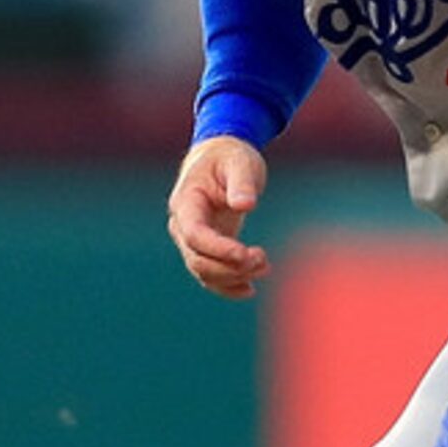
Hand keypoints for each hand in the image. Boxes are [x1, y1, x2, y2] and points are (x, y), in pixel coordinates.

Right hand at [168, 136, 270, 297]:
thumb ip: (241, 182)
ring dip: (234, 276)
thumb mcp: (240, 162)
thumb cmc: (230, 157)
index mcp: (186, 202)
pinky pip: (210, 275)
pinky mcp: (207, 246)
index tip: (245, 255)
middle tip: (262, 259)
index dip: (217, 249)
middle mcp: (183, 224)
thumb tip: (246, 205)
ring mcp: (192, 238)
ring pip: (204, 271)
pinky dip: (228, 287)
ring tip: (264, 266)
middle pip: (197, 259)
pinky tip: (249, 290)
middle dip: (230, 267)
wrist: (221, 157)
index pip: (194, 234)